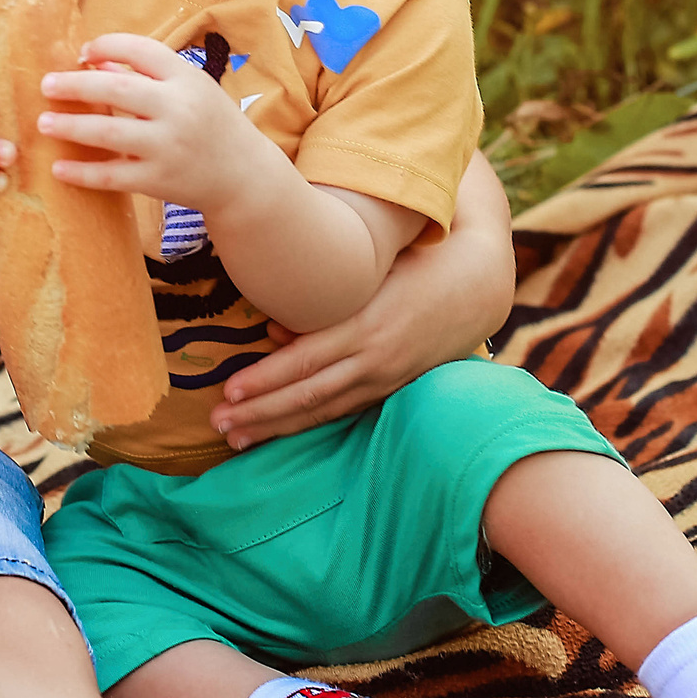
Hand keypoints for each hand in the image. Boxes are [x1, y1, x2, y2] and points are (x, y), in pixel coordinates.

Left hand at [36, 33, 285, 215]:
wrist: (244, 176)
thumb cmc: (211, 123)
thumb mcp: (191, 88)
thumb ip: (149, 74)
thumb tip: (96, 62)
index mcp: (187, 78)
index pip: (141, 49)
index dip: (106, 46)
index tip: (82, 53)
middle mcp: (178, 109)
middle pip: (118, 89)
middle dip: (76, 85)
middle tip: (46, 84)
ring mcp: (168, 147)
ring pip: (109, 133)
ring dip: (71, 126)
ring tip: (43, 122)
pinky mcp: (159, 180)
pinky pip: (113, 176)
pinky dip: (82, 173)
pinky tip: (59, 168)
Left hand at [209, 156, 514, 450]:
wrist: (478, 284)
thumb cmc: (416, 260)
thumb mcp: (370, 268)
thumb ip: (322, 298)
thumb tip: (272, 329)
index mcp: (366, 325)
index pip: (305, 361)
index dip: (265, 379)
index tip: (228, 390)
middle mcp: (375, 358)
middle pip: (307, 394)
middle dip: (260, 412)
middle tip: (218, 424)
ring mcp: (386, 377)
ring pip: (324, 410)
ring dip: (278, 426)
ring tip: (237, 437)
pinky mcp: (394, 386)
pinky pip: (345, 411)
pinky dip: (311, 424)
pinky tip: (282, 431)